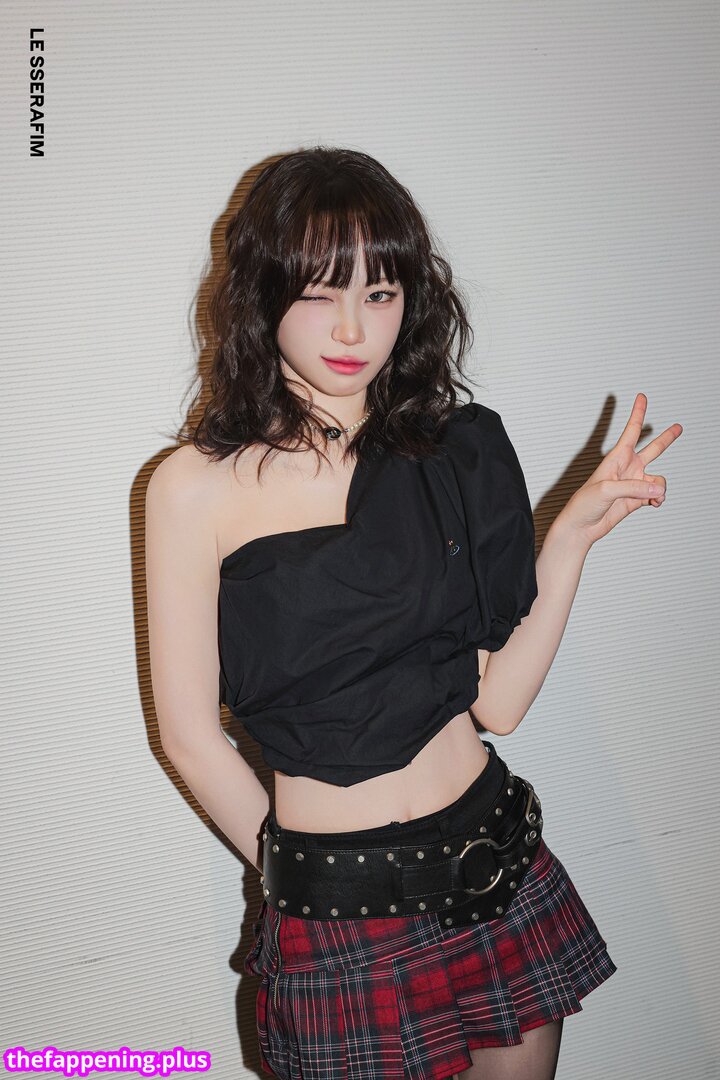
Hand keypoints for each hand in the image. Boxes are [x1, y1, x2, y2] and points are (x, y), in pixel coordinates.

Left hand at [558, 393, 682, 548]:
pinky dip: (659, 499)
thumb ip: (634, 488)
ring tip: (654, 497)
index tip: (641, 397)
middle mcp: (627, 468)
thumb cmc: (584, 504)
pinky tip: (655, 503)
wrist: (581, 527)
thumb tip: (658, 490)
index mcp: (616, 458)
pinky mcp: (636, 499)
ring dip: (660, 487)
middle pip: (652, 449)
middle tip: (678, 427)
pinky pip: (656, 495)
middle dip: (666, 438)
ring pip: (658, 479)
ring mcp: (633, 484)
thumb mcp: (606, 490)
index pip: (631, 431)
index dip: (637, 413)